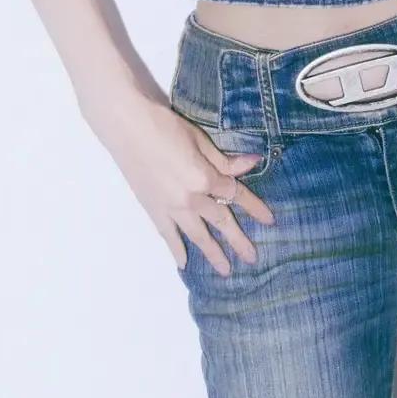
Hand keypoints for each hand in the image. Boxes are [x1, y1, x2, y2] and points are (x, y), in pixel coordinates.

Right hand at [106, 97, 276, 276]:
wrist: (126, 127)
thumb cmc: (165, 126)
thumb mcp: (199, 140)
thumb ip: (224, 160)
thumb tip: (251, 164)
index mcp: (205, 178)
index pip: (235, 194)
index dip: (254, 206)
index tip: (269, 220)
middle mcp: (191, 199)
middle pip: (221, 220)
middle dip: (238, 240)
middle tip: (252, 258)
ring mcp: (171, 208)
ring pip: (197, 235)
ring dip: (212, 253)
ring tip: (225, 271)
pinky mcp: (153, 210)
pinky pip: (168, 235)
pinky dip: (176, 250)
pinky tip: (184, 263)